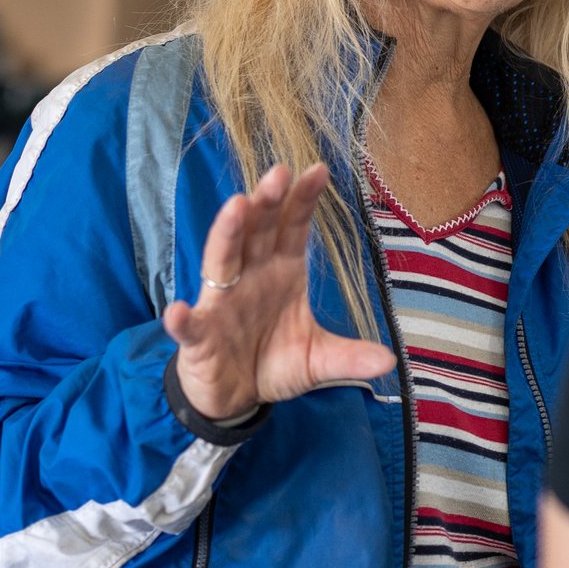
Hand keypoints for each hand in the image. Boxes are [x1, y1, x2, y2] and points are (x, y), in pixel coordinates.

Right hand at [161, 163, 395, 422]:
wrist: (236, 396)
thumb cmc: (275, 362)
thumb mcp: (319, 360)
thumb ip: (350, 357)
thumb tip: (389, 361)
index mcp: (282, 273)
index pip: (293, 229)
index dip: (303, 201)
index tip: (319, 170)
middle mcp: (250, 278)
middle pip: (257, 233)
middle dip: (267, 203)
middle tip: (279, 172)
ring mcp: (222, 305)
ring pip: (222, 262)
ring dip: (227, 234)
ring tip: (236, 207)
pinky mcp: (199, 337)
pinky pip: (190, 326)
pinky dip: (182, 319)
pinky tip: (178, 311)